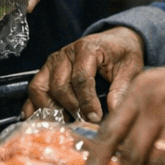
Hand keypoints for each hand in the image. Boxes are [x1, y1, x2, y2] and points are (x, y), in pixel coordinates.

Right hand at [24, 26, 145, 120]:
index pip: (81, 78)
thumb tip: (114, 111)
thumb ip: (122, 88)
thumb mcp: (130, 67)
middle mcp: (64, 54)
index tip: (95, 118)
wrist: (113, 41)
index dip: (87, 102)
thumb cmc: (121, 54)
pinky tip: (43, 121)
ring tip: (66, 122)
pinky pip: (34, 90)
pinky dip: (34, 106)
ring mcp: (52, 63)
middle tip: (84, 123)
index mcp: (86, 49)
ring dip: (50, 109)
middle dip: (71, 108)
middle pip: (59, 86)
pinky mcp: (46, 71)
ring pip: (40, 88)